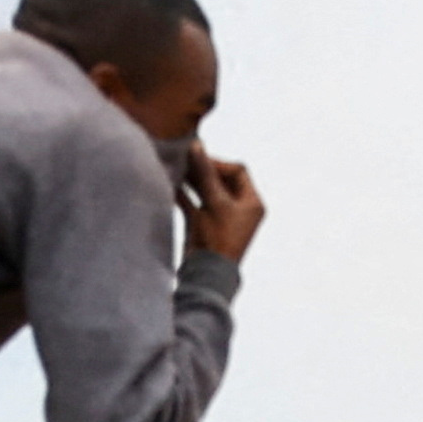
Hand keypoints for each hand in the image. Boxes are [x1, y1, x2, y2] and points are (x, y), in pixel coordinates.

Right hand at [182, 149, 265, 265]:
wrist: (206, 275)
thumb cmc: (219, 239)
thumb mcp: (215, 203)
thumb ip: (205, 174)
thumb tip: (197, 146)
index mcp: (251, 203)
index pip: (238, 171)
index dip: (218, 163)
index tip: (199, 160)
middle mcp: (238, 208)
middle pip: (221, 179)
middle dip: (202, 170)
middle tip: (185, 159)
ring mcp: (220, 216)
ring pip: (205, 190)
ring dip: (191, 180)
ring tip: (176, 167)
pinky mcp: (203, 224)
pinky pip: (193, 203)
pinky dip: (184, 194)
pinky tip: (171, 184)